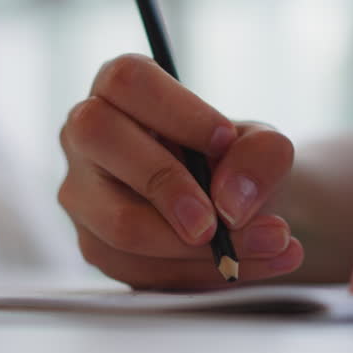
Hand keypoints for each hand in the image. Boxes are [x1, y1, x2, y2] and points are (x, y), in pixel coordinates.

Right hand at [58, 54, 302, 288]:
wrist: (235, 213)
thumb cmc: (235, 164)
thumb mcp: (263, 147)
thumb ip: (261, 156)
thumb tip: (229, 203)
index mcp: (118, 91)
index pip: (126, 80)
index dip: (176, 110)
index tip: (224, 141)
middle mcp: (85, 136)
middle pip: (98, 137)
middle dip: (165, 182)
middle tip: (221, 217)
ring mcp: (82, 194)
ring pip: (119, 222)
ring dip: (199, 246)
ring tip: (270, 242)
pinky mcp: (95, 246)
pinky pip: (141, 269)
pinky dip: (204, 272)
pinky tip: (250, 264)